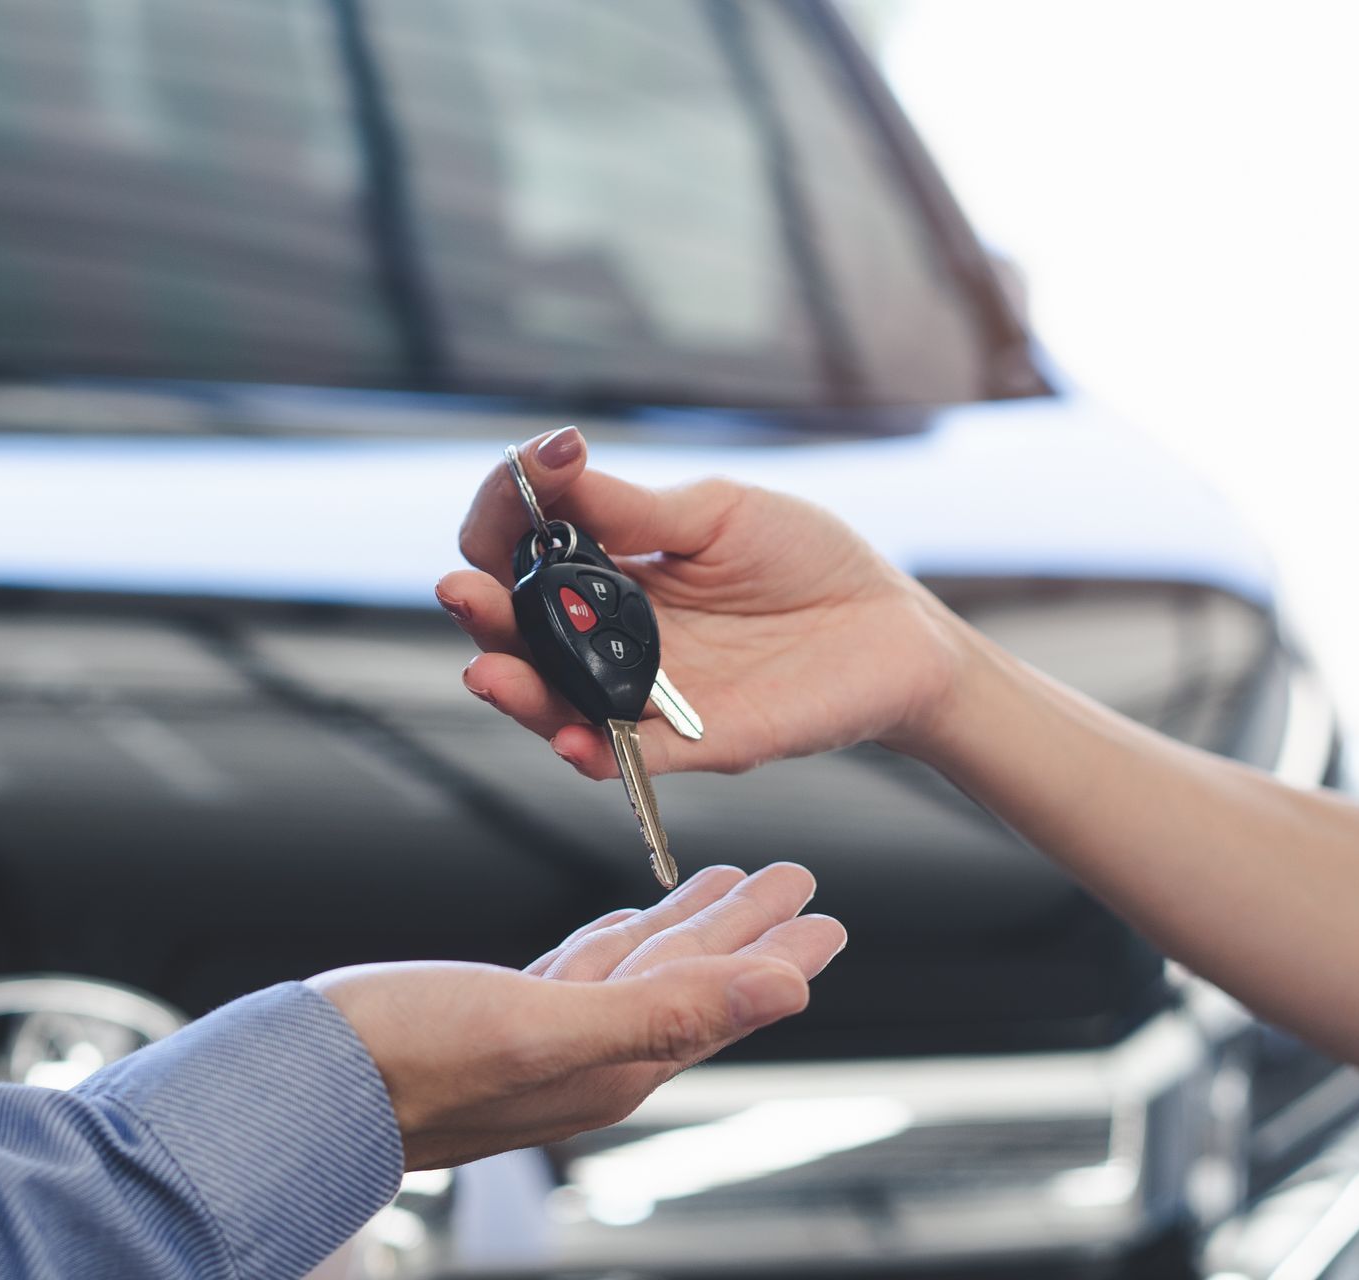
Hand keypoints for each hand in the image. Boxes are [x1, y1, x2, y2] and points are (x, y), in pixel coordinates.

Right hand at [309, 863, 844, 1169]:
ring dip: (685, 927)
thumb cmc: (406, 1061)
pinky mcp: (495, 1017)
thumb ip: (667, 1014)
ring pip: (637, 970)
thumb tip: (785, 994)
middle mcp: (588, 1054)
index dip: (778, 954)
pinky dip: (612, 941)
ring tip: (725, 886)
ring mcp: (541, 1037)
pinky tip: (619, 926)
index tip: (827, 917)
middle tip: (794, 882)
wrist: (298, 1087)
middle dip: (746, 930)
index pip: (722, 1000)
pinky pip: (579, 972)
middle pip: (691, 980)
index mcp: (615, 1060)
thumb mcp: (545, 1029)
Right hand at [438, 427, 965, 778]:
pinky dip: (595, 753)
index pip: (525, 551)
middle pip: (523, 635)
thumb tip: (552, 464)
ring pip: (561, 704)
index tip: (521, 473)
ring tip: (489, 670)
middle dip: (484, 615)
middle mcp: (613, 638)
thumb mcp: (718, 514)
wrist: (895, 626)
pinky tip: (569, 737)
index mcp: (610, 572)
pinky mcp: (696, 744)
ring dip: (519, 691)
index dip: (506, 516)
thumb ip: (634, 508)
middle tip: (463, 593)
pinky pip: (632, 759)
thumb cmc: (806, 561)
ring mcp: (650, 695)